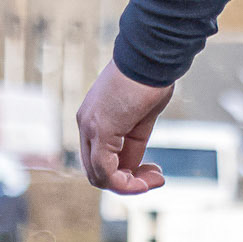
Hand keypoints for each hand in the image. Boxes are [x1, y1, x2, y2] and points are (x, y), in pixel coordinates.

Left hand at [76, 61, 173, 193]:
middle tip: (156, 177)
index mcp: (94, 120)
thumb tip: (135, 166)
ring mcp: (90, 128)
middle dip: (127, 182)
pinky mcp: (100, 131)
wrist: (154, 55)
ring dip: (129, 186)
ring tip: (156, 179)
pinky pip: (106, 172)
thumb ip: (133, 142)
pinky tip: (148, 179)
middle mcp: (86, 125)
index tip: (153, 170)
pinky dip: (127, 184)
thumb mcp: (142, 118)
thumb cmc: (152, 78)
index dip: (125, 173)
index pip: (100, 160)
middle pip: (97, 171)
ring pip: (100, 176)